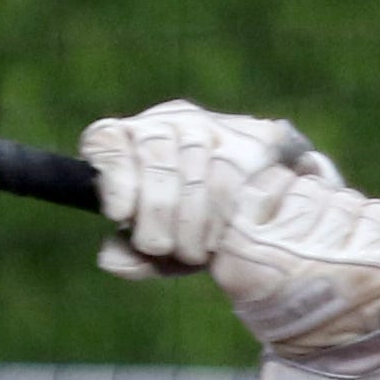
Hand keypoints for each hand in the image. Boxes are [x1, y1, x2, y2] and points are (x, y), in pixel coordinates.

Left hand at [79, 101, 333, 280]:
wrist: (272, 216)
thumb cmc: (199, 232)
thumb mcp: (163, 251)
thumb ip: (134, 257)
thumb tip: (108, 258)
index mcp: (135, 141)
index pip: (107, 138)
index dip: (112, 174)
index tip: (119, 213)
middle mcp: (172, 122)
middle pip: (153, 151)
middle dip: (154, 211)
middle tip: (160, 245)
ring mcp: (214, 127)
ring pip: (192, 166)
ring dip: (188, 222)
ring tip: (192, 251)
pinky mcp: (255, 138)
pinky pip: (228, 179)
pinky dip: (217, 220)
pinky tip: (217, 241)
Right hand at [211, 163, 379, 379]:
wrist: (327, 365)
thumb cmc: (287, 306)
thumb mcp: (249, 267)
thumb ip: (259, 213)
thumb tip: (294, 159)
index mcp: (243, 251)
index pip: (273, 183)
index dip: (286, 200)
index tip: (289, 232)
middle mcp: (282, 254)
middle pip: (312, 189)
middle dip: (321, 212)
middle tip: (320, 253)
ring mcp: (329, 260)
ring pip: (348, 200)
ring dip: (351, 222)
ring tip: (343, 259)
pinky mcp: (370, 266)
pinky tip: (368, 257)